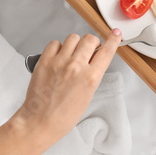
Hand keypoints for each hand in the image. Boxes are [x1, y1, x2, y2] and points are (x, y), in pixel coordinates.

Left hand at [11, 29, 122, 147]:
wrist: (41, 121)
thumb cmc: (64, 115)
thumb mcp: (87, 95)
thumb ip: (91, 75)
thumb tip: (92, 59)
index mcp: (90, 78)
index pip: (106, 52)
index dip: (113, 40)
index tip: (115, 33)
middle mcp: (76, 66)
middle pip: (89, 39)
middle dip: (91, 43)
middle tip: (88, 50)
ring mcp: (59, 62)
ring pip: (73, 38)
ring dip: (75, 44)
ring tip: (71, 55)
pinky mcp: (44, 60)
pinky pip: (54, 43)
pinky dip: (58, 48)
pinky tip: (57, 57)